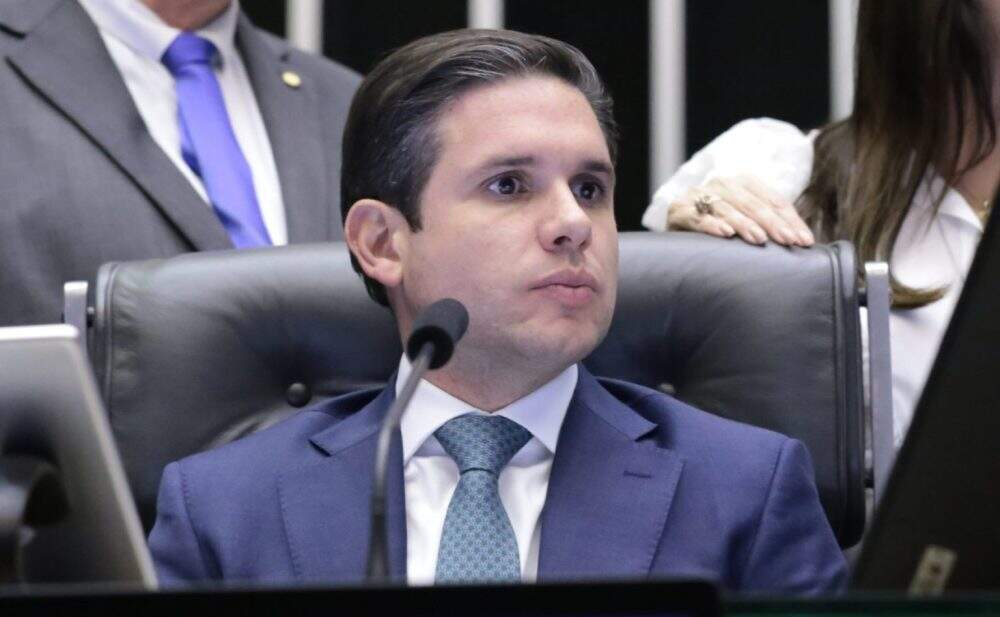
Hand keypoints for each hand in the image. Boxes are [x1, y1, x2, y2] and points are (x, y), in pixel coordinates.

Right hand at [666, 176, 814, 246]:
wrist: (677, 240)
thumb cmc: (719, 233)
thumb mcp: (748, 226)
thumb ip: (772, 226)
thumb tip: (806, 241)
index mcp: (743, 183)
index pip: (772, 200)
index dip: (790, 220)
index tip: (804, 241)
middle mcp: (721, 184)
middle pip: (752, 202)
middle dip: (772, 223)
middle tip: (788, 242)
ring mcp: (698, 195)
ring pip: (726, 207)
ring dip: (744, 224)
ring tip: (760, 240)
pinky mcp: (678, 210)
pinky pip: (696, 216)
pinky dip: (711, 224)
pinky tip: (726, 234)